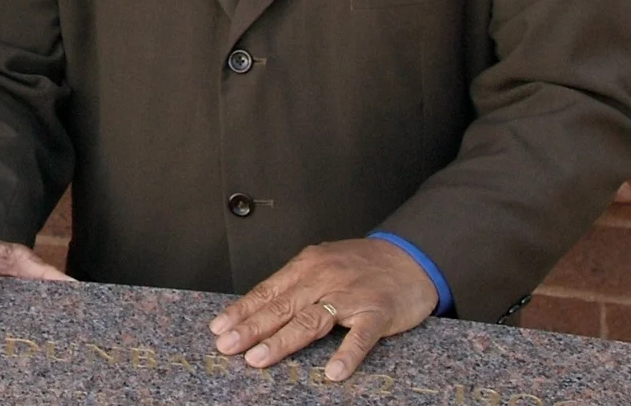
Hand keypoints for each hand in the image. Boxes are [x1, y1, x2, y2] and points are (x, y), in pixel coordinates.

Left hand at [210, 237, 440, 381]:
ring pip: (312, 320)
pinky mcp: (378, 312)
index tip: (219, 328)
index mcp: (307, 266)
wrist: (410, 258)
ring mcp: (351, 295)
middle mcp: (324, 278)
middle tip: (228, 345)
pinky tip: (333, 372)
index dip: (242, 311)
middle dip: (251, 328)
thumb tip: (259, 307)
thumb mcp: (323, 264)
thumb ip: (295, 284)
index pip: (267, 291)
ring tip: (259, 359)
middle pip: (282, 306)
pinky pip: (361, 336)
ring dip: (283, 341)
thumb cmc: (361, 264)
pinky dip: (347, 354)